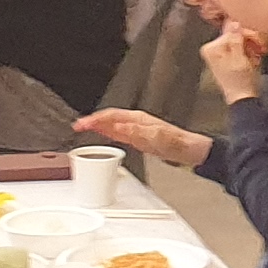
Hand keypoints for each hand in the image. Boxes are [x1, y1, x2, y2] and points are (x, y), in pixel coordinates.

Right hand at [74, 107, 209, 171]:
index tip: (82, 123)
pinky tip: (103, 135)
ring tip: (84, 128)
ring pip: (112, 125)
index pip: (111, 116)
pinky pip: (118, 133)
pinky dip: (107, 132)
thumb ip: (137, 133)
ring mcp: (138, 130)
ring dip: (98, 126)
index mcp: (139, 119)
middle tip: (77, 126)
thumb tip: (119, 128)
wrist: (190, 151)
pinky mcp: (139, 138)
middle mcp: (137, 122)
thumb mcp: (157, 138)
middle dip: (92, 120)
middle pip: (109, 118)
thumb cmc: (178, 144)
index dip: (95, 119)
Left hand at [202, 22, 266, 105]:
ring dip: (250, 48)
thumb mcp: (239, 58)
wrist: (243, 98)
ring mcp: (220, 53)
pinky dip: (248, 52)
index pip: (231, 30)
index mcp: (211, 48)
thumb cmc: (240, 83)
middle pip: (235, 34)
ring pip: (239, 40)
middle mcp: (212, 49)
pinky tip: (251, 61)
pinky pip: (240, 47)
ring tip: (252, 59)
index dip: (246, 35)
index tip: (254, 42)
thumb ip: (235, 39)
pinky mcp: (228, 57)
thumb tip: (234, 22)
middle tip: (254, 52)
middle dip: (248, 42)